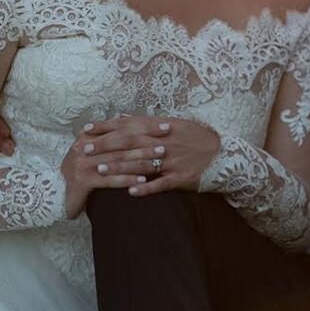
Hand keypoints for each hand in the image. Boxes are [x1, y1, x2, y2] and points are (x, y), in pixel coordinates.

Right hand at [62, 117, 171, 217]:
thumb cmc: (79, 169)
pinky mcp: (83, 181)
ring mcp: (83, 163)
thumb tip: (122, 116)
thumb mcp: (89, 148)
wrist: (54, 192)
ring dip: (140, 161)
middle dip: (146, 143)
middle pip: (121, 143)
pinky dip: (127, 179)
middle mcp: (85, 147)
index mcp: (89, 135)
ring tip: (158, 161)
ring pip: (118, 160)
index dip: (145, 126)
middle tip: (165, 145)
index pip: (122, 128)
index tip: (166, 126)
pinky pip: (109, 180)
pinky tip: (142, 182)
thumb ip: (105, 134)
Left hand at [82, 115, 220, 197]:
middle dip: (106, 146)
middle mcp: (165, 142)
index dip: (107, 127)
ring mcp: (173, 160)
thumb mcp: (176, 124)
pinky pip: (161, 183)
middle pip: (131, 143)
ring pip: (142, 164)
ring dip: (119, 167)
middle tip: (86, 150)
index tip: (88, 130)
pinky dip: (146, 188)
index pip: (129, 125)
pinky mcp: (181, 178)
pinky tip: (130, 192)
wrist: (224, 155)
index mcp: (163, 127)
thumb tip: (123, 118)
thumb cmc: (197, 138)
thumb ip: (150, 123)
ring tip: (100, 170)